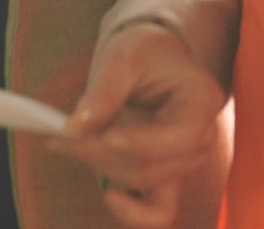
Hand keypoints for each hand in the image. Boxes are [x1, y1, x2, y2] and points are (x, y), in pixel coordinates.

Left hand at [51, 23, 227, 227]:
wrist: (154, 59)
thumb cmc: (144, 51)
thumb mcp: (124, 56)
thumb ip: (104, 90)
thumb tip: (76, 128)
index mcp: (201, 102)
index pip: (177, 136)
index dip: (139, 142)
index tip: (100, 136)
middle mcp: (202, 138)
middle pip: (154, 163)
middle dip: (103, 154)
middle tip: (61, 135)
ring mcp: (186, 162)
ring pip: (144, 181)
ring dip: (102, 167)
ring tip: (64, 144)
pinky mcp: (167, 177)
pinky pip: (158, 212)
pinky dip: (133, 212)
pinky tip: (108, 194)